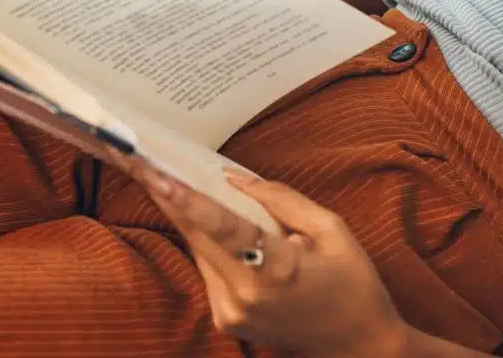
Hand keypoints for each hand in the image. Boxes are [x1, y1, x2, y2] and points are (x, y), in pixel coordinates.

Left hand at [137, 168, 411, 357]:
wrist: (357, 346)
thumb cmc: (353, 283)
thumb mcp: (332, 229)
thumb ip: (282, 200)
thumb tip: (235, 178)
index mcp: (276, 270)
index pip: (224, 229)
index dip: (189, 202)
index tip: (159, 177)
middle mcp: (244, 296)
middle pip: (198, 237)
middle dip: (171, 198)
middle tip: (145, 163)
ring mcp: (231, 312)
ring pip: (199, 251)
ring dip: (186, 217)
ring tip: (167, 179)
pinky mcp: (225, 320)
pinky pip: (208, 268)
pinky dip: (206, 241)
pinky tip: (202, 217)